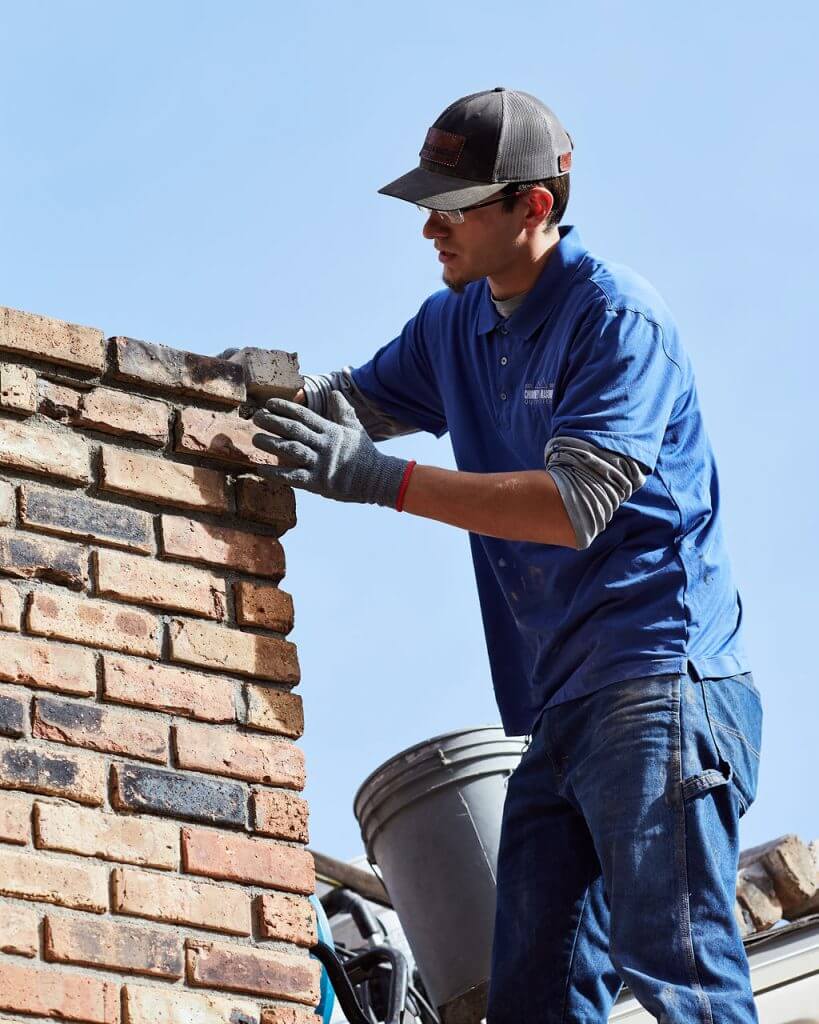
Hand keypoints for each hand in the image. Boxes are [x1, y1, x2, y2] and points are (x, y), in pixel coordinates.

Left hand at [252, 393, 408, 506]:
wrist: (377, 479)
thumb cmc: (365, 453)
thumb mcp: (355, 428)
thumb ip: (343, 410)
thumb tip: (336, 393)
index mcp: (331, 431)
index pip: (304, 415)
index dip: (285, 408)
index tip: (269, 404)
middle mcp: (324, 444)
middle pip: (294, 430)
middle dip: (273, 422)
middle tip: (256, 417)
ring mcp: (320, 464)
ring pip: (291, 450)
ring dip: (271, 444)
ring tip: (255, 439)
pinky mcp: (318, 483)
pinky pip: (293, 476)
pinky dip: (276, 473)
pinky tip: (261, 469)